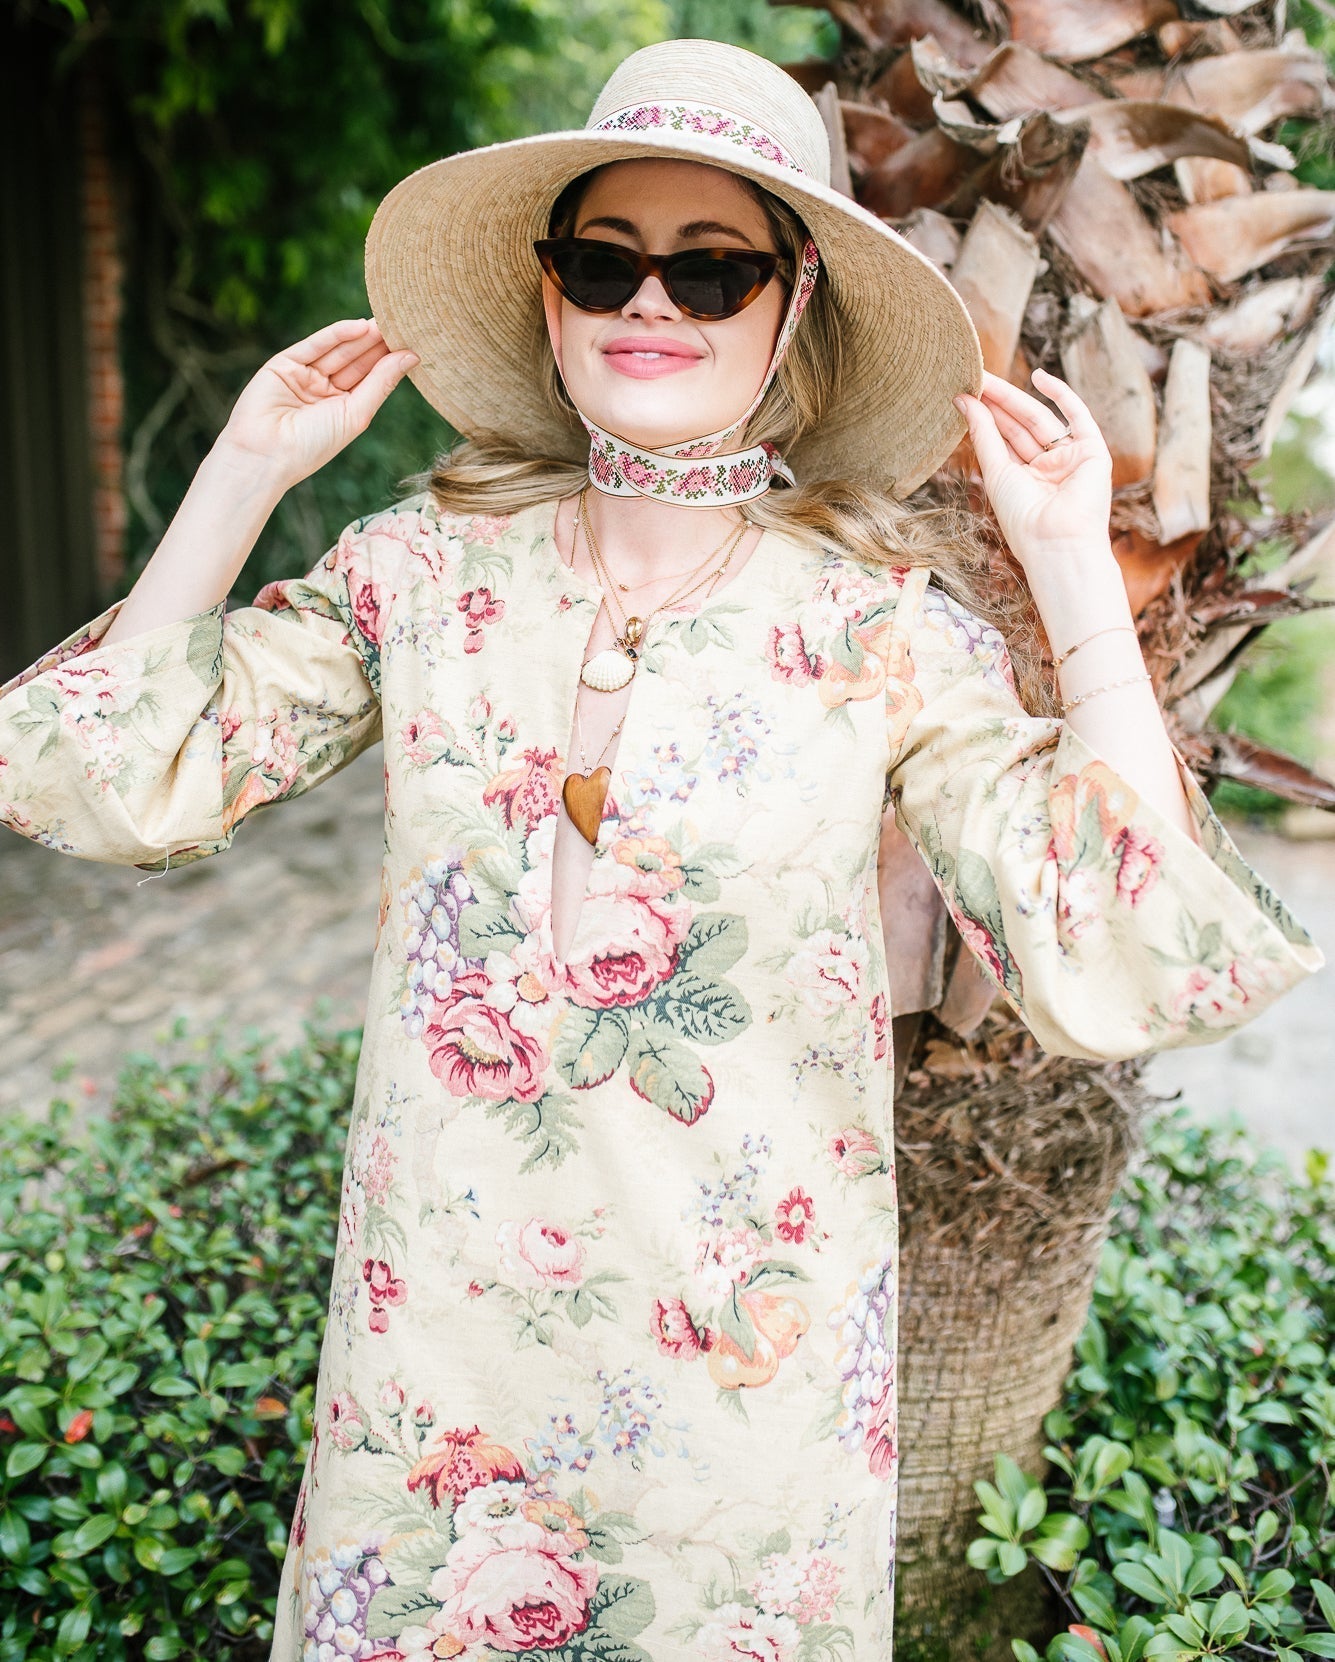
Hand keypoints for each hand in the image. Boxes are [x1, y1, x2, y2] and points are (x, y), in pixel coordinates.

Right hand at [214, 319, 418, 490]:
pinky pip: (315, 345)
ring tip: (388, 321)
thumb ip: (381, 383)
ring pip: (339, 351)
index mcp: (343, 408)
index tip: (415, 344)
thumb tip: (410, 357)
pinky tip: (360, 326)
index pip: (371, 378)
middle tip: (405, 324)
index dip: (390, 361)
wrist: (266, 454)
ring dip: (362, 336)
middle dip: (379, 344)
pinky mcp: (284, 363)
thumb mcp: (356, 414)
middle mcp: (324, 391)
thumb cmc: (313, 446)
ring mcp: (304, 376)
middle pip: (357, 361)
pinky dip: (337, 334)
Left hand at [954, 368, 1112, 568]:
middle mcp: (1048, 468)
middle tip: (973, 376)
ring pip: (1041, 419)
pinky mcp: (1093, 452)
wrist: (1056, 541)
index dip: (985, 416)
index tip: (964, 394)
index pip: (1004, 440)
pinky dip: (1061, 395)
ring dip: (1015, 398)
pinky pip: (1078, 416)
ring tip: (987, 379)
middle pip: (1020, 426)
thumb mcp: (996, 472)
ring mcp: (1071, 458)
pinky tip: (1038, 376)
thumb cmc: (1023, 518)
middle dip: (997, 403)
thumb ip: (983, 434)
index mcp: (1025, 479)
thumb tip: (963, 401)